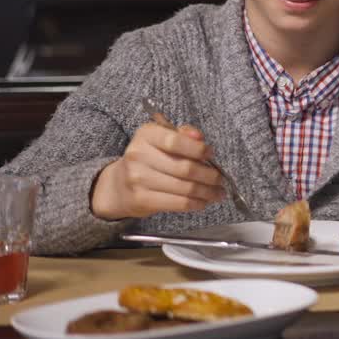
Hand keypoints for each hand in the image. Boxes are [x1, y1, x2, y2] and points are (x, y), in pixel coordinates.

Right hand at [91, 122, 224, 219]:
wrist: (118, 187)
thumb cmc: (148, 160)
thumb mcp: (161, 140)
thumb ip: (182, 135)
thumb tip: (199, 136)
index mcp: (146, 135)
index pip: (176, 141)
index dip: (198, 149)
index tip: (211, 154)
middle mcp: (139, 155)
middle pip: (185, 168)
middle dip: (210, 175)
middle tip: (220, 179)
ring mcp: (138, 179)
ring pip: (185, 187)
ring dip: (207, 192)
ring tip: (218, 192)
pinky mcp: (142, 200)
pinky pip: (178, 203)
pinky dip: (196, 203)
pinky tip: (204, 202)